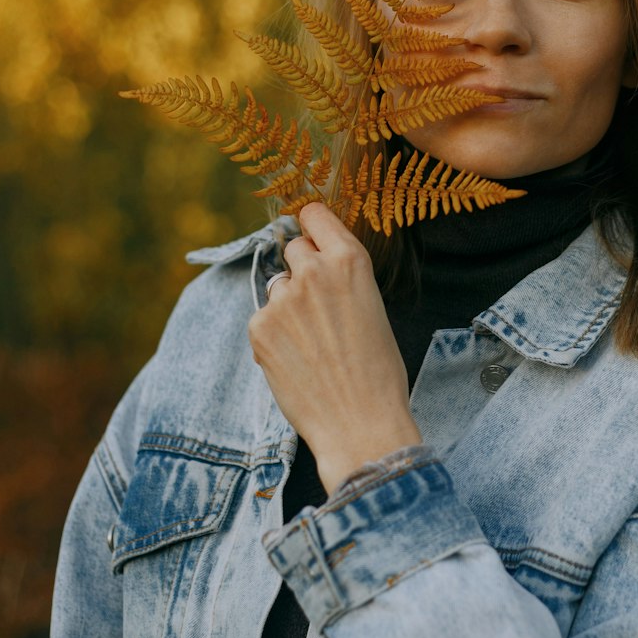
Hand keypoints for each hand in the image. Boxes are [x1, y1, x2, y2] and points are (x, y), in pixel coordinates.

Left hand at [247, 203, 421, 493]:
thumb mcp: (373, 309)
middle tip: (317, 306)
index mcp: (350, 261)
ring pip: (278, 287)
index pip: (315, 214)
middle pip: (294, 248)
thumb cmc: (378, 372)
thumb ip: (342, 281)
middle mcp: (313, 270)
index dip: (312, 224)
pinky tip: (297, 362)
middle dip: (302, 269)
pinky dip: (274, 336)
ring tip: (313, 346)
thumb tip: (312, 267)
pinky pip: (263, 319)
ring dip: (288, 307)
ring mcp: (283, 298)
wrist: (360, 423)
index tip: (310, 232)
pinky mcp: (259, 327)